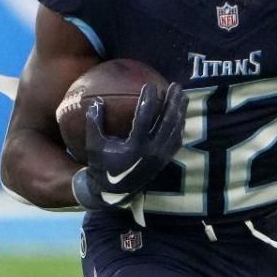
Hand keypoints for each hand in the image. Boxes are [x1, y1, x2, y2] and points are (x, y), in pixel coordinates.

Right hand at [76, 83, 185, 206]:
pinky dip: (180, 126)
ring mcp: (161, 157)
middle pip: (167, 122)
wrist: (114, 190)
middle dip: (172, 102)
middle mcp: (151, 151)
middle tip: (175, 85)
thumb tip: (97, 101)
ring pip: (175, 130)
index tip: (150, 85)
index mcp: (135, 146)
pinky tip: (181, 115)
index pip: (145, 117)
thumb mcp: (94, 144)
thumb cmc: (102, 165)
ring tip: (182, 95)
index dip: (149, 100)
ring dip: (180, 111)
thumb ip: (95, 123)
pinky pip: (177, 141)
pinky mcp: (165, 160)